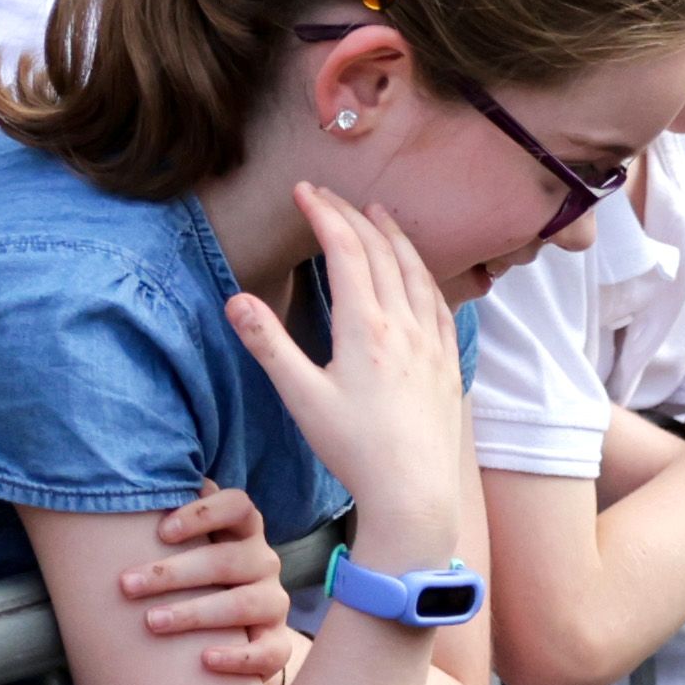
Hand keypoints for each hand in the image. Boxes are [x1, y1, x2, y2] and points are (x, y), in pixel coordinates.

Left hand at [124, 484, 306, 680]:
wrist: (239, 632)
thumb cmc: (200, 578)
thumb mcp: (193, 544)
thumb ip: (173, 519)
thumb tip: (133, 487)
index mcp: (244, 530)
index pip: (237, 506)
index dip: (203, 514)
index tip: (161, 532)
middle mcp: (264, 562)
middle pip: (226, 560)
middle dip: (173, 573)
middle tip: (127, 585)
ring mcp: (274, 603)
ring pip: (243, 604)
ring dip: (194, 613)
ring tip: (151, 622)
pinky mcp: (277, 644)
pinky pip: (268, 652)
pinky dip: (238, 657)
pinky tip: (204, 661)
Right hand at [220, 183, 476, 571]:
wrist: (415, 494)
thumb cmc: (355, 451)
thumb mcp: (301, 399)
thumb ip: (269, 345)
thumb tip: (235, 300)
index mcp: (366, 328)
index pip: (345, 251)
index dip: (324, 214)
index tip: (304, 191)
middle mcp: (404, 325)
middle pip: (380, 252)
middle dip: (352, 216)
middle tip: (329, 196)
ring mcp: (432, 343)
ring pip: (415, 271)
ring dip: (394, 237)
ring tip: (379, 214)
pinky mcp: (448, 364)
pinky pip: (440, 303)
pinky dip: (424, 275)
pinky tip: (418, 274)